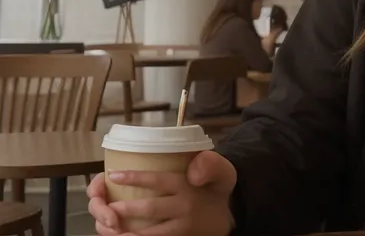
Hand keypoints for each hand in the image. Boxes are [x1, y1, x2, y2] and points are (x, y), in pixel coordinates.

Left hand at [87, 150, 236, 235]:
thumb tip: (194, 172)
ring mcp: (181, 228)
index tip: (113, 175)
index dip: (135, 177)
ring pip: (149, 233)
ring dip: (126, 233)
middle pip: (150, 209)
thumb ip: (210, 164)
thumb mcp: (222, 170)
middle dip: (124, 209)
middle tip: (105, 207)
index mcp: (188, 187)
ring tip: (106, 228)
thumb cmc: (215, 189)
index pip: (159, 180)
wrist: (230, 217)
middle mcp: (184, 208)